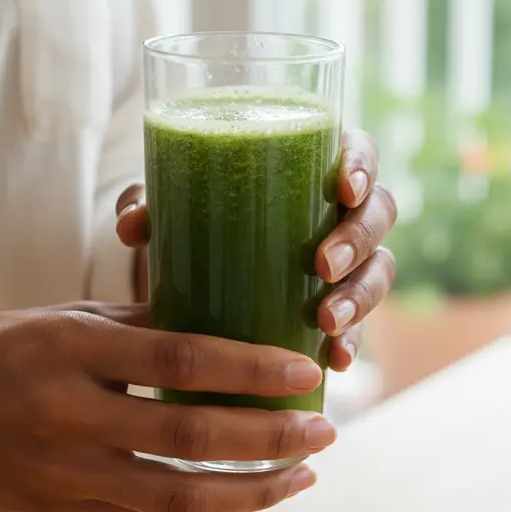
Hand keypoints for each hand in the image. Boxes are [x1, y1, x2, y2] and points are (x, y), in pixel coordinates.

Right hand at [0, 304, 333, 511]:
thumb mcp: (58, 318)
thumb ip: (136, 327)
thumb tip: (220, 331)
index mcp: (68, 352)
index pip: (181, 360)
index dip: (251, 368)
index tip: (304, 370)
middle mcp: (67, 417)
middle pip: (190, 438)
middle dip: (270, 439)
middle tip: (324, 432)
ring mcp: (61, 475)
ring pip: (177, 500)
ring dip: (250, 492)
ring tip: (300, 477)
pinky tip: (241, 498)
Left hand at [116, 129, 395, 370]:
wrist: (196, 275)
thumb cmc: (197, 218)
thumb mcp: (172, 206)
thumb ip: (151, 203)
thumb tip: (133, 224)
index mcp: (316, 168)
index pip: (359, 153)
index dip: (362, 167)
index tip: (344, 190)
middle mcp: (342, 212)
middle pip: (377, 214)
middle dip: (356, 241)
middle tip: (321, 265)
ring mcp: (350, 261)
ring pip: (378, 271)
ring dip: (360, 295)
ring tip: (327, 321)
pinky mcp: (340, 306)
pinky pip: (360, 324)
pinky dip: (351, 341)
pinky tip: (336, 359)